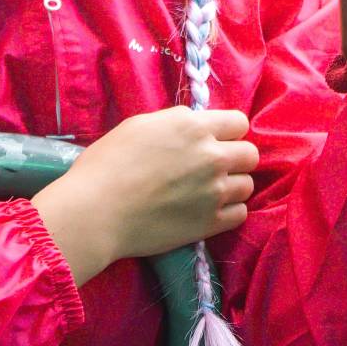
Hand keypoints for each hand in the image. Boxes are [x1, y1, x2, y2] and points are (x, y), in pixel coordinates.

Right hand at [32, 107, 258, 284]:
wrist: (95, 211)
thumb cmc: (107, 164)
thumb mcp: (140, 126)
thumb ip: (176, 123)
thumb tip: (194, 125)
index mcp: (194, 126)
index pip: (239, 122)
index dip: (228, 131)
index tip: (216, 140)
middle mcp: (212, 155)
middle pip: (250, 154)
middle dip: (235, 159)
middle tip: (213, 168)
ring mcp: (215, 191)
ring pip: (247, 185)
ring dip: (232, 187)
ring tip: (208, 192)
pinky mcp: (211, 223)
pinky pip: (240, 214)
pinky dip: (228, 213)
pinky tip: (209, 211)